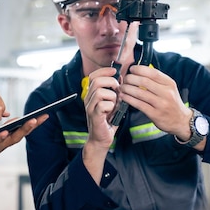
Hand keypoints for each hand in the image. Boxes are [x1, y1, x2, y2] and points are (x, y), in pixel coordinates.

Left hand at [0, 115, 48, 184]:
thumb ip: (4, 132)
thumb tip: (15, 119)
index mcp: (3, 141)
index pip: (21, 130)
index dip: (33, 124)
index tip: (45, 115)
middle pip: (14, 138)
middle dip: (25, 129)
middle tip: (33, 120)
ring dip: (1, 139)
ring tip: (4, 131)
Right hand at [81, 67, 118, 182]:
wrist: (102, 139)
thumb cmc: (108, 120)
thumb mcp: (113, 102)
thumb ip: (115, 91)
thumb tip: (121, 78)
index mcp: (92, 94)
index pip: (93, 76)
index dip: (104, 71)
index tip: (114, 71)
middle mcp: (88, 99)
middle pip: (96, 81)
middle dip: (111, 83)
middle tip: (118, 90)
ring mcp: (90, 107)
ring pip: (100, 92)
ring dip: (112, 96)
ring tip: (115, 103)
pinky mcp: (94, 116)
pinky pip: (102, 105)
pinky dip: (111, 106)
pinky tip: (113, 111)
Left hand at [120, 65, 191, 136]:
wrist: (181, 121)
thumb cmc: (171, 102)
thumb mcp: (169, 88)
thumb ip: (156, 80)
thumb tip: (138, 70)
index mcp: (169, 83)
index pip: (153, 72)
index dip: (139, 69)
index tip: (131, 69)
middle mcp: (166, 93)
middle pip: (144, 81)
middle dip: (130, 78)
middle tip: (124, 79)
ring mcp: (161, 104)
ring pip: (139, 93)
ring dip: (127, 88)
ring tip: (122, 87)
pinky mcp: (155, 114)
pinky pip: (138, 104)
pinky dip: (128, 99)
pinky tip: (123, 96)